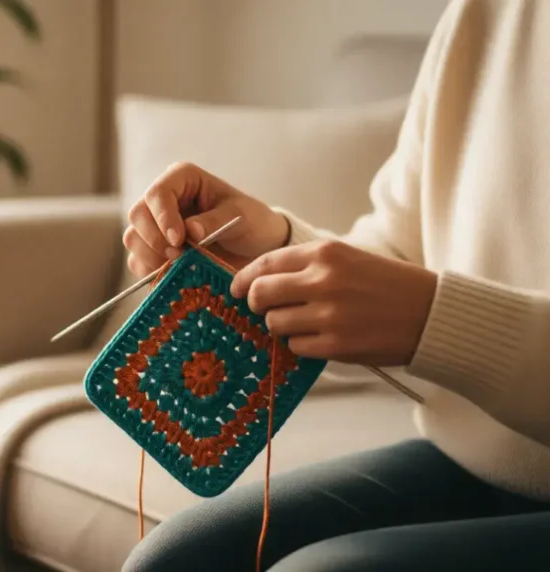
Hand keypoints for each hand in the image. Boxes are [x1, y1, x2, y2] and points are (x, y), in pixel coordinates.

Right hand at [123, 162, 290, 276]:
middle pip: (138, 215)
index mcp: (181, 179)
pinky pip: (137, 262)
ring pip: (133, 239)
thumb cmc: (251, 221)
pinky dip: (151, 272)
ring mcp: (154, 225)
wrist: (257, 248)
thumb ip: (215, 221)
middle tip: (179, 257)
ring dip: (151, 257)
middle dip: (155, 240)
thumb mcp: (240, 216)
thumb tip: (190, 231)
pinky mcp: (153, 250)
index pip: (157, 193)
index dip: (163, 217)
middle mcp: (162, 200)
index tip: (180, 240)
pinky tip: (172, 275)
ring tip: (178, 266)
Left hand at [230, 239, 437, 365]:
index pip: (265, 263)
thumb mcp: (347, 259)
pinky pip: (296, 346)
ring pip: (275, 323)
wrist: (432, 313)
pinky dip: (302, 344)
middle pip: (259, 294)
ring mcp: (329, 315)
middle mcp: (324, 281)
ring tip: (305, 322)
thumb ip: (305, 266)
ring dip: (281, 325)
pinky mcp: (336, 345)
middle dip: (254, 303)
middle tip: (262, 308)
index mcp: (326, 253)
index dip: (243, 278)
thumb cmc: (387, 284)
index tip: (236, 288)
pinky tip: (322, 337)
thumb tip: (258, 279)